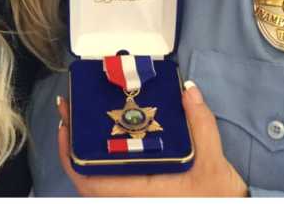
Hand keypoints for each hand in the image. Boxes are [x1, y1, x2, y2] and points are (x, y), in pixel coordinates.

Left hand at [56, 80, 247, 196]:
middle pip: (86, 177)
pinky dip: (99, 161)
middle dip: (71, 143)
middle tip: (68, 109)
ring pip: (95, 180)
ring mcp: (134, 198)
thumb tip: (188, 90)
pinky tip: (101, 139)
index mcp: (140, 193)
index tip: (65, 126)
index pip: (91, 182)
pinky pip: (109, 181)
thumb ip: (200, 124)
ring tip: (79, 118)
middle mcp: (131, 199)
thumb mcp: (212, 161)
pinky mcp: (140, 196)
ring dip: (83, 151)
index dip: (70, 155)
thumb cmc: (218, 198)